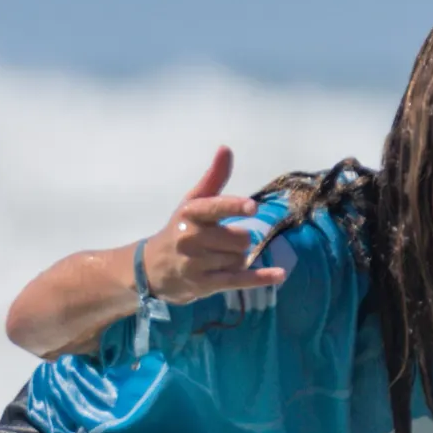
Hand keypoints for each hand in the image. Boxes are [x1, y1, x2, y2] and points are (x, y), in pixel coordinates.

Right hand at [141, 147, 288, 305]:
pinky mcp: (204, 284)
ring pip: (240, 258)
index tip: (252, 207)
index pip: (216, 207)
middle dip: (238, 240)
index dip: (235, 207)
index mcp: (191, 213)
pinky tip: (279, 275)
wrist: (153, 267)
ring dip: (237, 258)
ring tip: (217, 258)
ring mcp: (197, 263)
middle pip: (240, 238)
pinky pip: (239, 279)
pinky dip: (260, 278)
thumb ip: (213, 178)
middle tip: (221, 242)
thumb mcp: (193, 202)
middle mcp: (191, 238)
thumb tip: (226, 149)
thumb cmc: (180, 229)